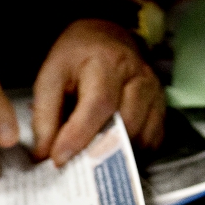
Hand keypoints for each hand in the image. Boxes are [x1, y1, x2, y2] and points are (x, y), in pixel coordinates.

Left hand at [32, 18, 165, 165]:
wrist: (105, 38)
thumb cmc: (75, 59)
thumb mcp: (50, 77)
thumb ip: (45, 116)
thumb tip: (44, 155)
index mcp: (106, 62)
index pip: (98, 104)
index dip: (79, 135)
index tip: (59, 158)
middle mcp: (137, 75)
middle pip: (125, 123)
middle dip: (98, 150)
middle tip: (74, 166)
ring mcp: (154, 91)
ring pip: (141, 135)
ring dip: (116, 155)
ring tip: (91, 161)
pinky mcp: (161, 105)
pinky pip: (152, 139)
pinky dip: (133, 153)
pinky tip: (113, 154)